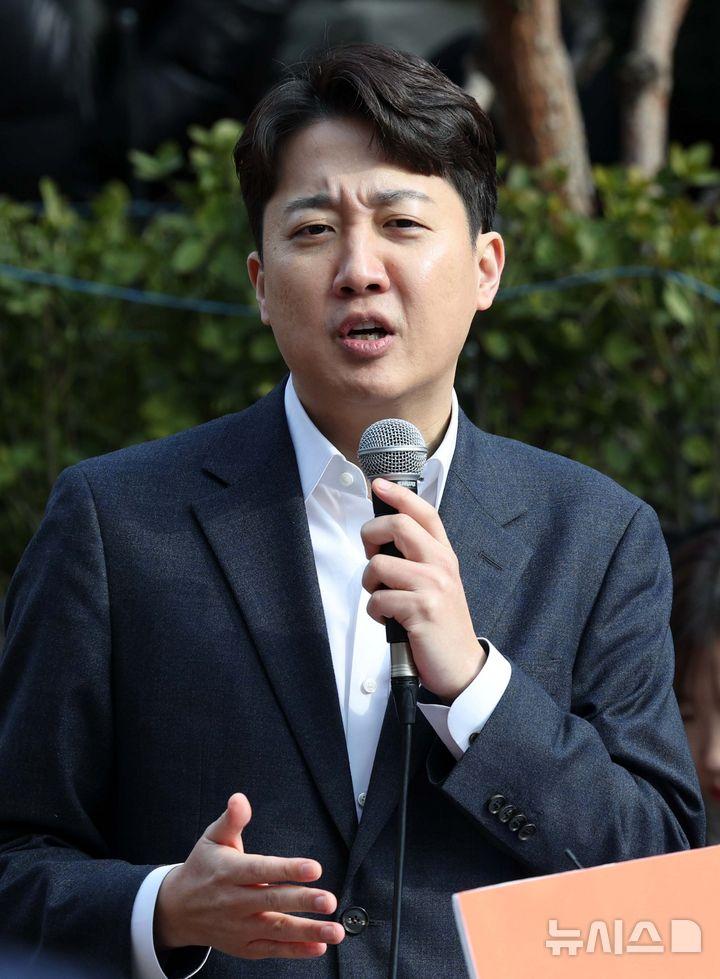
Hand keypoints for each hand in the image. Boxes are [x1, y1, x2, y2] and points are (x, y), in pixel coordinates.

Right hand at [154, 793, 344, 959]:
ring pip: (276, 930)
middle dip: (303, 902)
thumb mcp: (212, 838)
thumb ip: (232, 819)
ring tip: (334, 930)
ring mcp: (239, 927)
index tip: (314, 868)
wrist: (177, 910)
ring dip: (308, 932)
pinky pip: (272, 950)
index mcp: (229, 872)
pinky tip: (318, 947)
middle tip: (329, 900)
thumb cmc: (202, 868)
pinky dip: (295, 951)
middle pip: (272, 901)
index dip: (287, 869)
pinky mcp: (244, 946)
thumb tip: (240, 799)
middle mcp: (234, 902)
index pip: (261, 870)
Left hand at [361, 478, 486, 702]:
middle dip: (370, 536)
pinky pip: (378, 599)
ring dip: (370, 585)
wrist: (461, 666)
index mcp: (444, 555)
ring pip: (379, 565)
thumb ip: (417, 559)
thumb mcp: (437, 583)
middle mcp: (441, 565)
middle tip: (372, 558)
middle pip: (396, 526)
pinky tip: (389, 620)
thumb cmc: (440, 623)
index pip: (423, 512)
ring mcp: (433, 586)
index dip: (400, 494)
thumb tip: (382, 537)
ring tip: (384, 599)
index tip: (379, 484)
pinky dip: (375, 612)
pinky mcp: (421, 610)